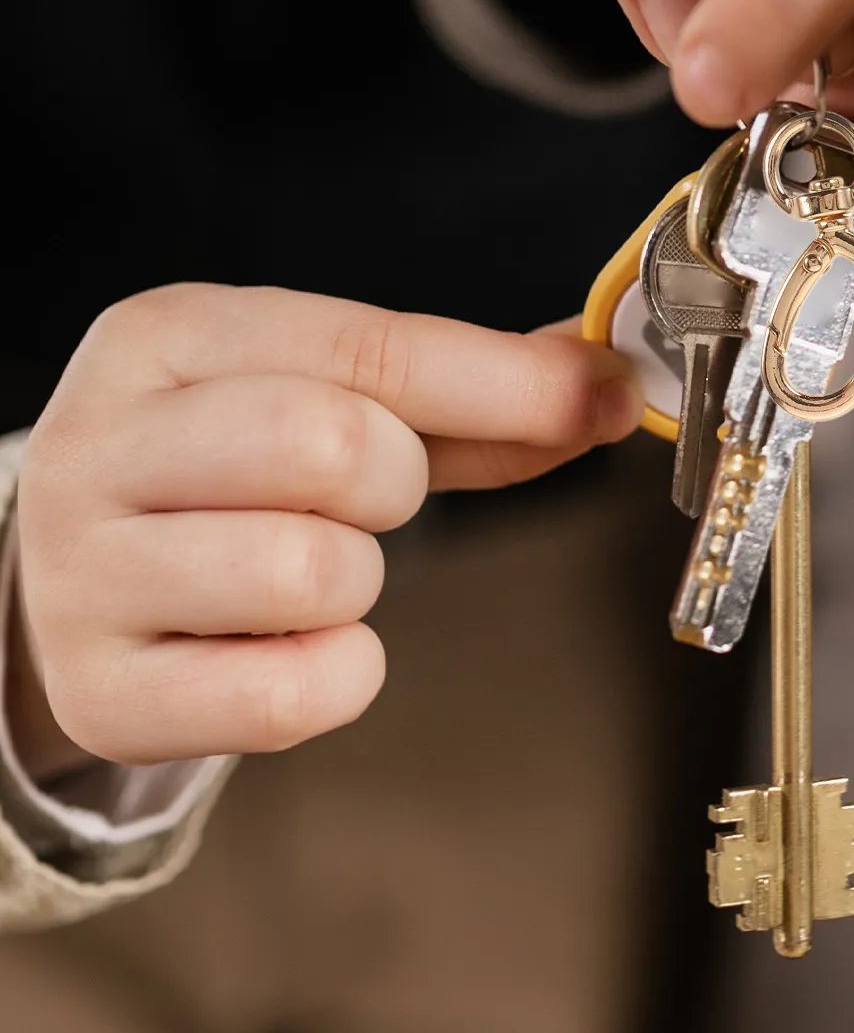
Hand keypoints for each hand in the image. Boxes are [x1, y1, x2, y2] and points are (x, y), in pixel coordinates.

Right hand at [13, 285, 641, 768]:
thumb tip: (604, 383)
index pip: (370, 347)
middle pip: (333, 446)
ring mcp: (85, 574)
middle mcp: (106, 443)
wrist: (70, 580)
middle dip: (395, 484)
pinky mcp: (103, 694)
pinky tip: (287, 646)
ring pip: (311, 573)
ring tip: (304, 569)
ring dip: (356, 583)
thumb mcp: (323, 396)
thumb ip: (468, 393)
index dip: (507, 381)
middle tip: (363, 499)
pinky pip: (289, 695)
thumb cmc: (226, 475)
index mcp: (170, 337)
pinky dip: (334, 676)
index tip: (605, 396)